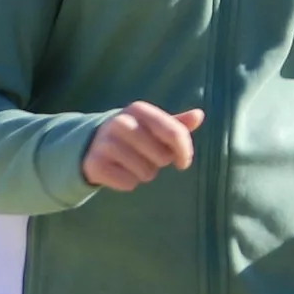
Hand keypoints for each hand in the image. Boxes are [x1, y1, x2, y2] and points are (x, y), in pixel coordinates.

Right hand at [82, 102, 203, 191]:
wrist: (93, 145)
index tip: (183, 162)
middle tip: (146, 156)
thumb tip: (199, 115)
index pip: (175, 133)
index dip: (185, 151)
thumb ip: (177, 124)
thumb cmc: (134, 136)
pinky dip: (128, 183)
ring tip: (131, 163)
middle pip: (162, 157)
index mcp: (138, 109)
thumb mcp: (153, 126)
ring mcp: (105, 142)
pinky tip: (118, 171)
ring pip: (145, 172)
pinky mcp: (96, 164)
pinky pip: (128, 183)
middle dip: (159, 162)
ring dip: (143, 173)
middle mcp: (120, 122)